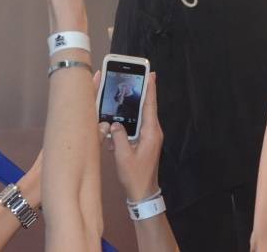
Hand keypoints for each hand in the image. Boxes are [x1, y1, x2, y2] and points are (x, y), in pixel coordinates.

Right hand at [99, 72, 163, 201]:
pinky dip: (129, 122)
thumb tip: (113, 124)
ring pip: (141, 117)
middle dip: (142, 93)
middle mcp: (153, 132)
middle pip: (147, 107)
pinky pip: (137, 127)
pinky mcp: (145, 142)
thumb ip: (118, 138)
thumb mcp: (123, 156)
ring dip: (133, 107)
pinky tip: (118, 121)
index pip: (150, 105)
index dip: (150, 89)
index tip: (151, 74)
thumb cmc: (135, 175)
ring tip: (125, 94)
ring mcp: (150, 137)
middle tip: (137, 77)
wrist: (143, 193)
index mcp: (151, 132)